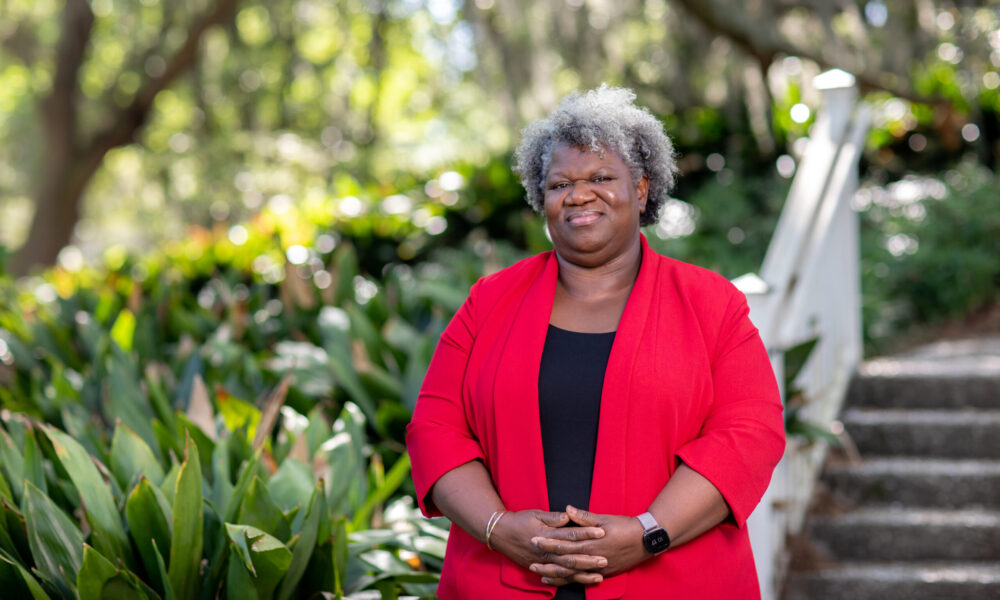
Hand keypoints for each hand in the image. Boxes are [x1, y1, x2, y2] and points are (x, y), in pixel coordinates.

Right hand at [490, 509, 607, 585]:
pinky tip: (581, 582)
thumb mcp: (535, 514)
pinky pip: (556, 578)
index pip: (570, 534)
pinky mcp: (540, 568)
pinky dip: (569, 581)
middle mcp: (545, 551)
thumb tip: (568, 515)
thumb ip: (553, 517)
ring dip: (582, 574)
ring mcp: (542, 562)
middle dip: (588, 559)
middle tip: (605, 559)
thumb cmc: (519, 521)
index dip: (586, 533)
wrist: (500, 534)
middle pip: (570, 557)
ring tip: (598, 576)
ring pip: (565, 572)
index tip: (601, 532)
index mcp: (546, 535)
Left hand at [529, 505, 648, 582]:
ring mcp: (598, 567)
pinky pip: (582, 579)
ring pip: (572, 573)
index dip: (549, 542)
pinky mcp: (603, 573)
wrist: (646, 540)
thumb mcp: (605, 518)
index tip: (534, 540)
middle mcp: (593, 557)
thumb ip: (584, 517)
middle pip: (565, 560)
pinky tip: (558, 580)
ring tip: (540, 573)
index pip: (565, 543)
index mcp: (591, 542)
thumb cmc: (625, 527)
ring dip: (555, 574)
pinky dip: (569, 580)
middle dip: (547, 560)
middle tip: (531, 560)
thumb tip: (567, 509)